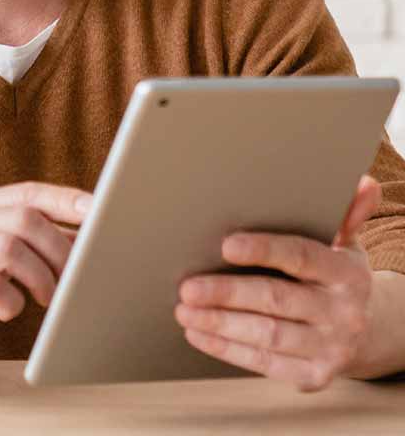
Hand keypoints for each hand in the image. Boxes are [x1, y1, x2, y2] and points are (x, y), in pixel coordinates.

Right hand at [0, 181, 91, 361]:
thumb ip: (20, 238)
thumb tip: (81, 239)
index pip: (29, 192)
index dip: (67, 200)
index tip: (102, 211)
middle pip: (25, 219)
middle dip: (60, 249)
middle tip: (75, 279)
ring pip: (9, 248)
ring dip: (40, 277)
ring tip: (47, 299)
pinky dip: (11, 301)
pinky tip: (10, 311)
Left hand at [175, 174, 381, 391]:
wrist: (371, 331)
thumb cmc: (338, 275)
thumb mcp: (346, 244)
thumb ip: (346, 214)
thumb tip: (362, 181)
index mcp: (346, 272)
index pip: (300, 256)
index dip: (262, 250)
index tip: (225, 246)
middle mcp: (341, 312)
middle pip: (276, 299)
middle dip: (227, 293)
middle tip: (188, 288)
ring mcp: (330, 347)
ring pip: (268, 335)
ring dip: (220, 324)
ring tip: (184, 311)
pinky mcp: (314, 375)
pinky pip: (266, 363)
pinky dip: (228, 349)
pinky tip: (199, 334)